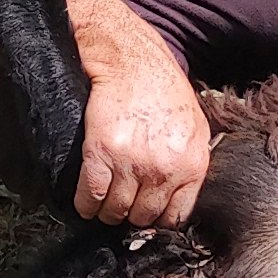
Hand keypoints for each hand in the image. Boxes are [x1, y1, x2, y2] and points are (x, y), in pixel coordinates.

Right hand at [60, 0, 210, 227]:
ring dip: (105, 212)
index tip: (145, 212)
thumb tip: (179, 195)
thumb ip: (190, 162)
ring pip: (116, 211)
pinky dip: (84, 203)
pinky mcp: (101, 153)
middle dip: (130, 215)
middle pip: (143, 217)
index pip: (175, 217)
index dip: (157, 219)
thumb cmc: (161, 88)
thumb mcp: (194, 125)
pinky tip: (84, 200)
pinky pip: (90, 196)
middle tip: (120, 205)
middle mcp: (164, 169)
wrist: (130, 58)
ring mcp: (133, 163)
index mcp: (191, 164)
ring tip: (101, 204)